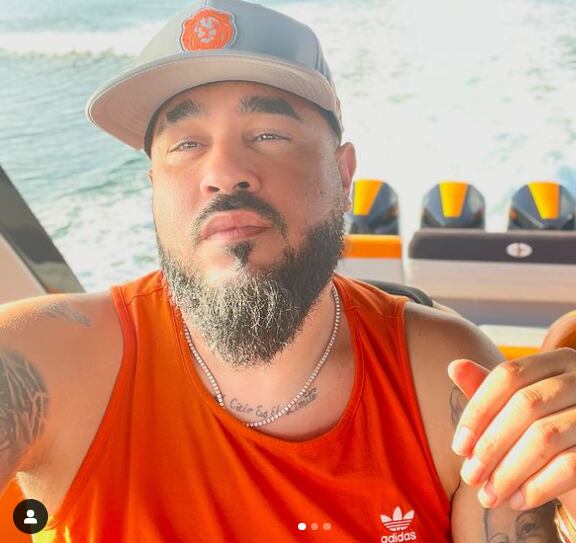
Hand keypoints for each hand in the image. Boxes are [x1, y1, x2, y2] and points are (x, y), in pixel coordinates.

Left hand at [449, 349, 575, 511]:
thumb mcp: (514, 408)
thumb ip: (487, 389)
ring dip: (509, 472)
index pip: (507, 376)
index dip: (478, 411)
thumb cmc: (543, 430)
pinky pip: (570, 465)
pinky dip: (538, 486)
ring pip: (545, 437)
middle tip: (470, 477)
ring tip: (488, 495)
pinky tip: (517, 501)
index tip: (459, 447)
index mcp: (555, 362)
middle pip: (525, 405)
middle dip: (490, 446)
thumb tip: (454, 366)